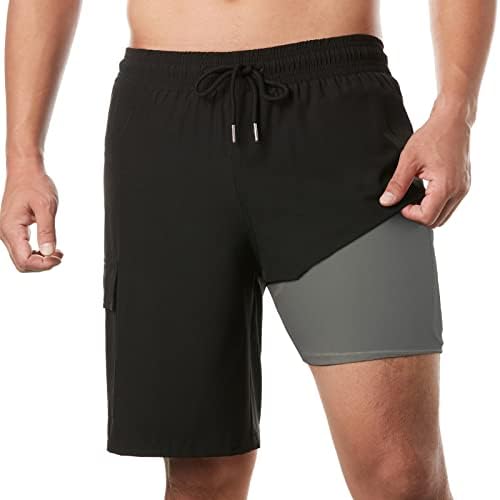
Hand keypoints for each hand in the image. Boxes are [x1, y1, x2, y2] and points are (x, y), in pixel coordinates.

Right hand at [0, 163, 62, 271]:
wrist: (25, 171)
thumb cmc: (35, 184)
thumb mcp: (46, 207)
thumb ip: (47, 231)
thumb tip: (49, 252)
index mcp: (11, 228)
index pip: (24, 260)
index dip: (43, 264)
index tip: (59, 258)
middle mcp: (5, 232)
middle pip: (21, 263)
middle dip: (42, 264)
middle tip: (60, 256)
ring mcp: (7, 232)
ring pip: (21, 258)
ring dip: (40, 259)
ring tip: (57, 252)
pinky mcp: (12, 230)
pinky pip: (22, 249)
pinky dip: (36, 252)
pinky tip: (49, 247)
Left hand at [379, 100, 471, 227]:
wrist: (452, 121)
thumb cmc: (434, 136)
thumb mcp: (408, 160)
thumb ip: (397, 184)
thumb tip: (387, 201)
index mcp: (446, 186)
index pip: (427, 217)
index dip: (410, 214)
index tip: (401, 202)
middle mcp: (459, 190)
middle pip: (436, 221)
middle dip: (418, 215)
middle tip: (407, 199)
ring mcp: (464, 188)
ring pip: (444, 215)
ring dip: (428, 210)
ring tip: (417, 194)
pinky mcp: (464, 184)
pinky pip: (450, 205)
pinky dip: (437, 203)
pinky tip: (427, 191)